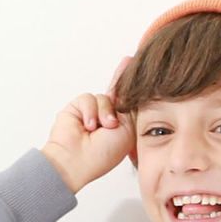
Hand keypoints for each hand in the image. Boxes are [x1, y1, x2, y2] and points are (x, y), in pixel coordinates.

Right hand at [40, 55, 135, 193]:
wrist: (76, 160)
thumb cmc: (103, 154)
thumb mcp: (127, 131)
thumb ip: (130, 110)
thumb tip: (132, 91)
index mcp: (122, 127)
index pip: (129, 103)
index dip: (134, 89)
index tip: (144, 72)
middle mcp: (107, 118)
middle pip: (116, 92)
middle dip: (121, 77)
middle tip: (129, 60)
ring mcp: (92, 113)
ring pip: (104, 97)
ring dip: (103, 112)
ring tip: (99, 129)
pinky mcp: (77, 108)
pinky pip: (88, 98)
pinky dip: (89, 111)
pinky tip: (88, 126)